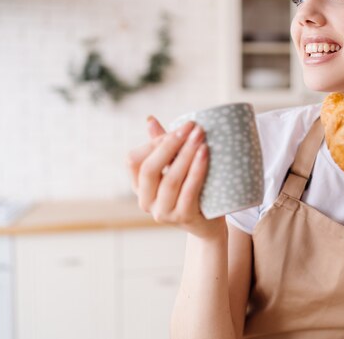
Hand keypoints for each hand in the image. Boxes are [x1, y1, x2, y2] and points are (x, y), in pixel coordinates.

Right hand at [126, 115, 225, 237]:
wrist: (209, 224)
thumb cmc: (191, 190)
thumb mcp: (175, 168)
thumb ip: (163, 147)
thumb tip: (149, 119)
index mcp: (139, 187)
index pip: (133, 160)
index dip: (154, 143)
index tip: (178, 129)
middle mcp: (146, 201)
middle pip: (150, 169)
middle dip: (170, 144)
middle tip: (192, 126)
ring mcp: (163, 212)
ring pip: (170, 179)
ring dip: (186, 154)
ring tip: (201, 136)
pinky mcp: (183, 218)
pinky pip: (189, 191)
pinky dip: (197, 170)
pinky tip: (205, 154)